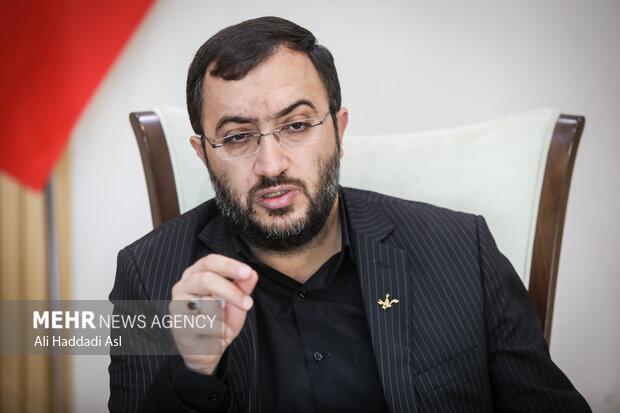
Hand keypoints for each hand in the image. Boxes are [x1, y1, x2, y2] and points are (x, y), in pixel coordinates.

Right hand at [169, 254, 257, 374]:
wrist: (207, 349)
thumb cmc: (220, 320)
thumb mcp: (236, 303)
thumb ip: (242, 288)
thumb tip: (252, 274)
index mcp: (197, 273)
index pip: (211, 261)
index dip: (229, 266)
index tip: (248, 273)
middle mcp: (184, 285)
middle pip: (206, 279)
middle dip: (231, 291)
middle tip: (248, 304)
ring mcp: (178, 304)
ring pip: (204, 302)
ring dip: (224, 315)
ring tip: (229, 326)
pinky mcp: (178, 324)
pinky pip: (202, 323)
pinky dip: (219, 330)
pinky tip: (222, 335)